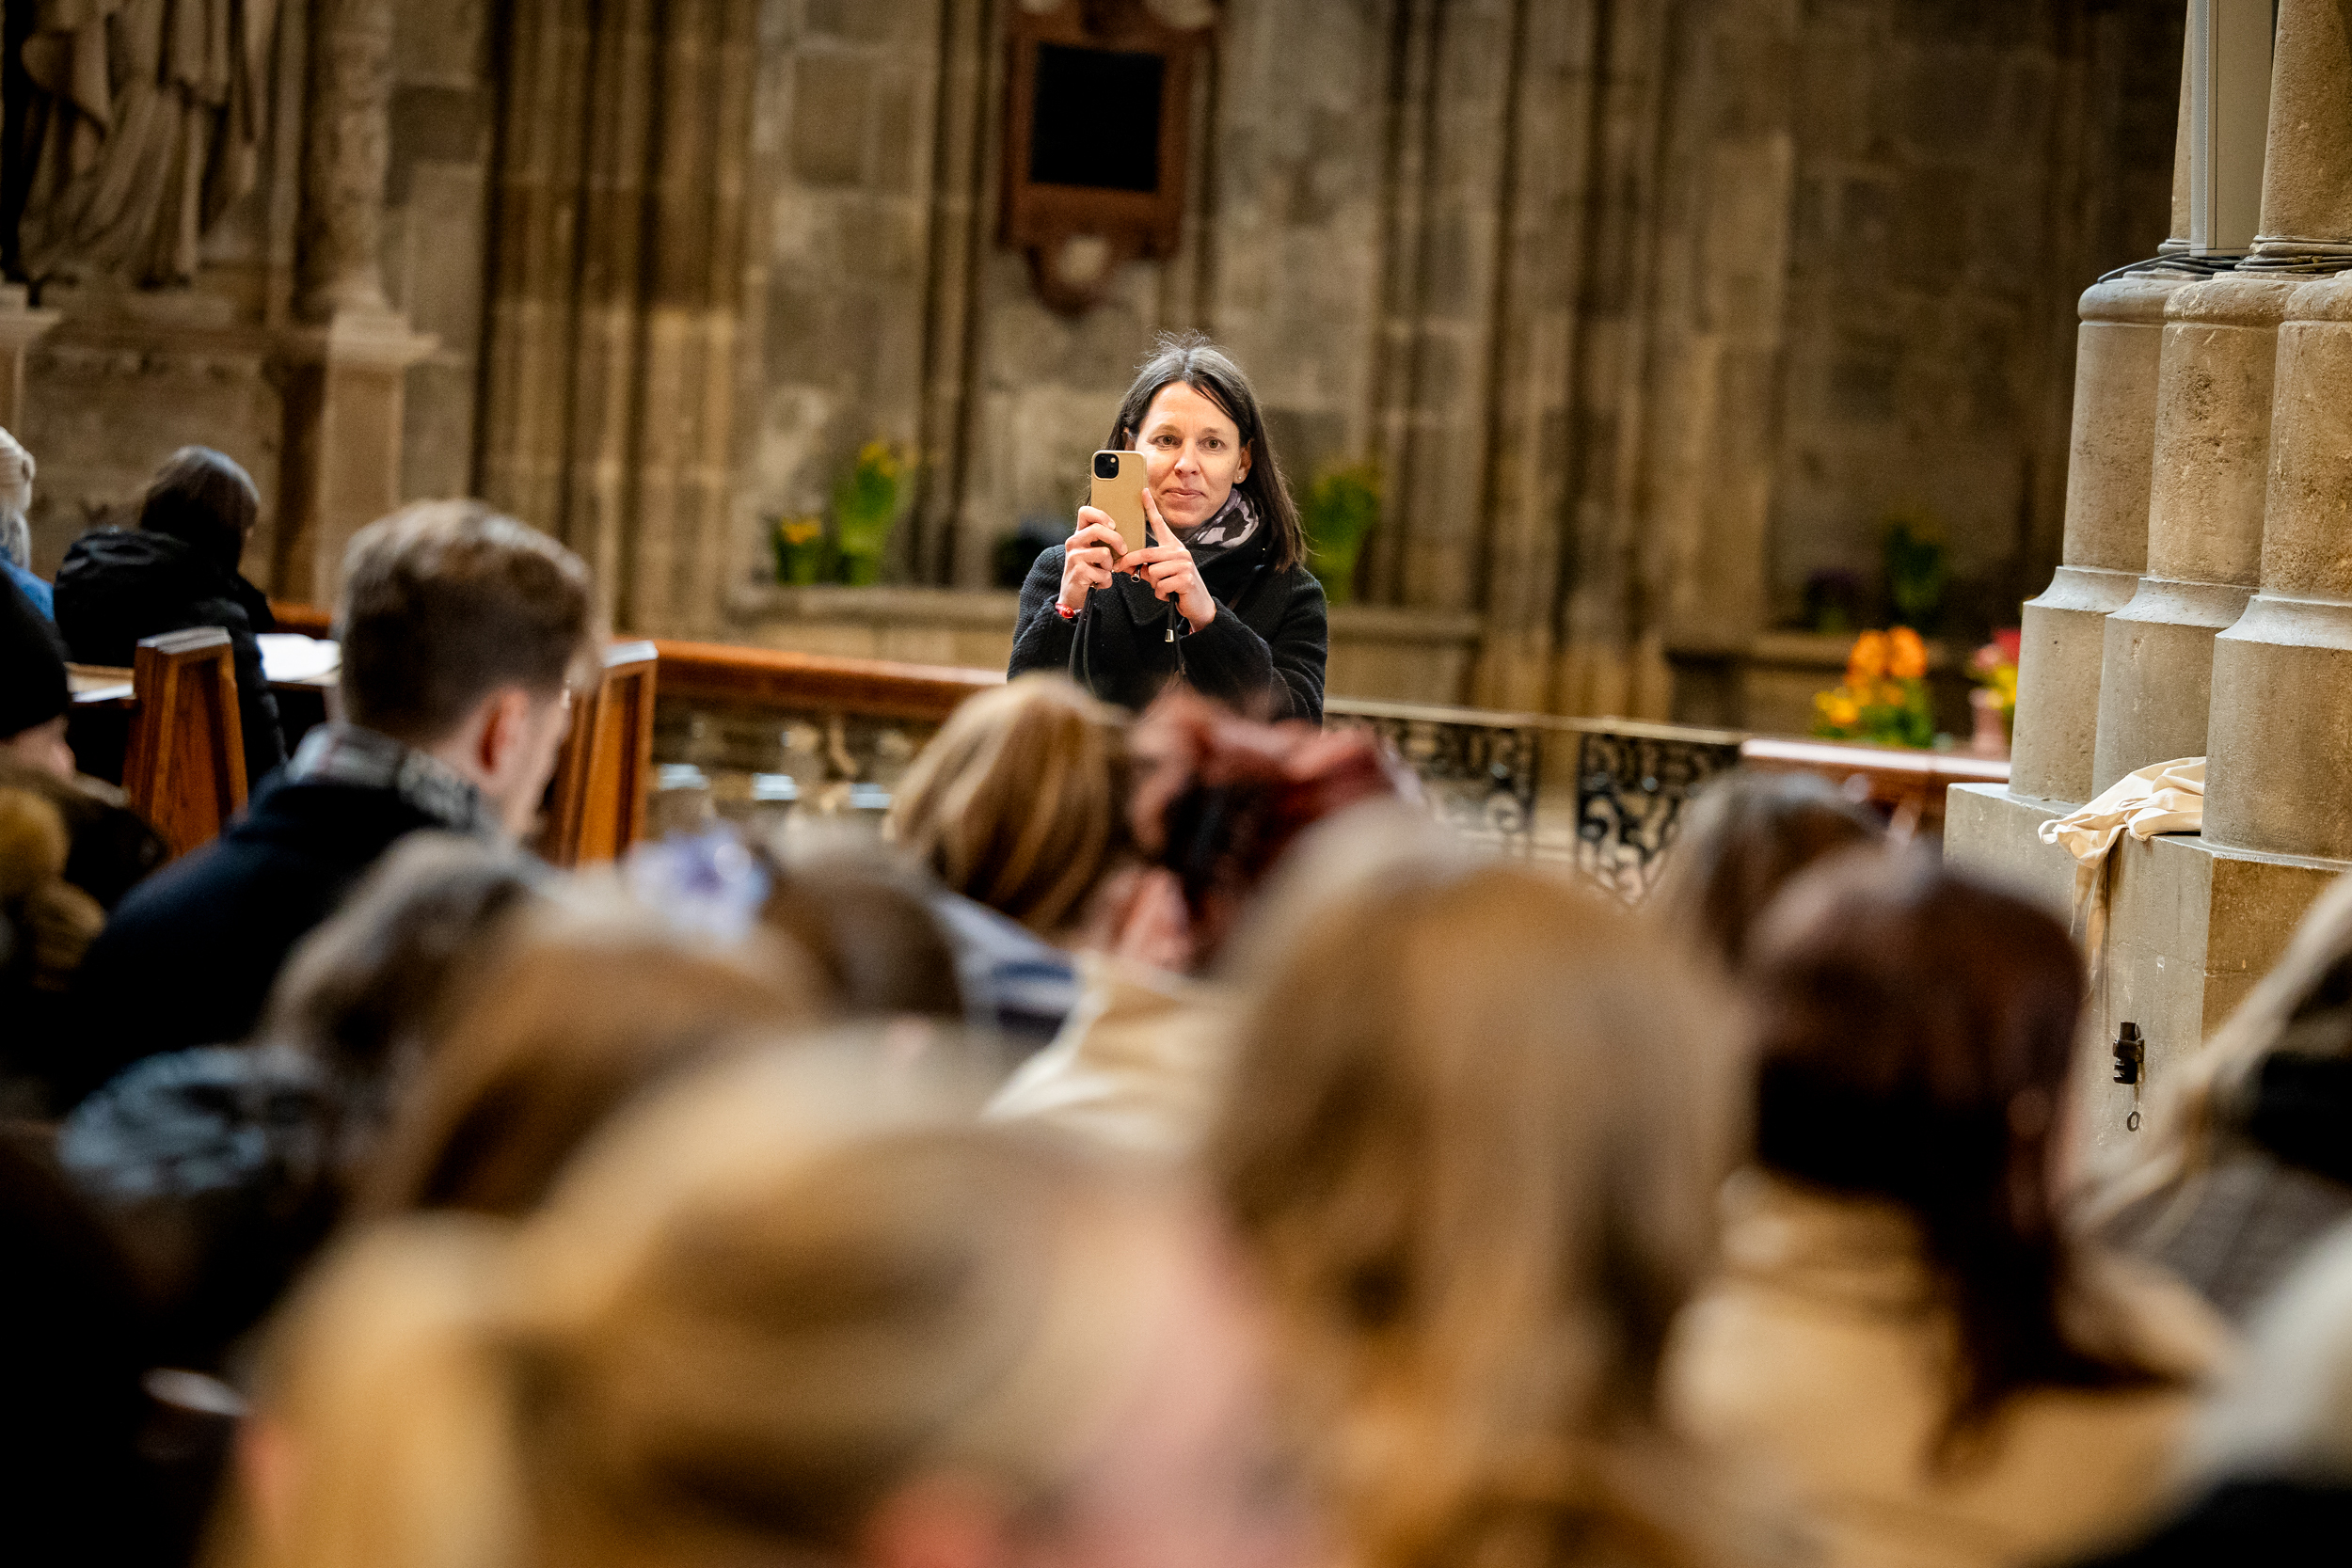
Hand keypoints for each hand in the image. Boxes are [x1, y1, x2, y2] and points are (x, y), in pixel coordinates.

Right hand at [1057, 506, 1130, 613]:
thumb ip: (1101, 540)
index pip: (1085, 512)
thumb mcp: (1091, 552)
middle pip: (1097, 529)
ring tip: (1103, 572)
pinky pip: (1104, 573)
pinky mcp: (1078, 571)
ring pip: (1104, 553)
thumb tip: (1125, 532)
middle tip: (1123, 550)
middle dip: (1116, 539)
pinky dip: (1106, 581)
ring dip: (1110, 566)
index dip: (1101, 515)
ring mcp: (1074, 556)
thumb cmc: (1087, 571)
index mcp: (1078, 535)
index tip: (1113, 526)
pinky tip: (1098, 583)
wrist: (1072, 594)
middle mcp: (1073, 542)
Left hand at [1116, 488, 1215, 627]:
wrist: (1197, 604)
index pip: (1160, 524)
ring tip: (1164, 587)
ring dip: (1154, 584)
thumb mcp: (1159, 575)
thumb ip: (1144, 567)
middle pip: (1147, 553)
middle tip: (1119, 569)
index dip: (1151, 508)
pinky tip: (1170, 594)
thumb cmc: (1177, 587)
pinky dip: (1161, 593)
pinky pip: (1161, 584)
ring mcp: (1185, 564)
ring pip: (1153, 572)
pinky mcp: (1186, 578)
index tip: (1143, 492)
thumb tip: (1124, 565)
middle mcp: (1180, 551)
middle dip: (1130, 563)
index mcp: (1173, 547)